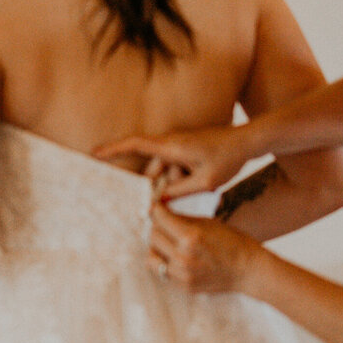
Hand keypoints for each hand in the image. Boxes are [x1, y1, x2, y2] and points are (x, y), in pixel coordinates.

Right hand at [94, 125, 250, 198]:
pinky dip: (179, 177)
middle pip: (152, 166)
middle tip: (176, 193)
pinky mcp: (185, 147)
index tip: (94, 154)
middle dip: (159, 183)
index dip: (112, 149)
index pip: (134, 145)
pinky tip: (197, 180)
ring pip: (164, 168)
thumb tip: (156, 202)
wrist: (249, 141)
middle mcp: (171, 141)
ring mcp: (177, 143)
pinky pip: (173, 165)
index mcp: (171, 146)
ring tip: (199, 184)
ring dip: (174, 181)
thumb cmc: (228, 158)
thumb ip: (178, 193)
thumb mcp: (204, 182)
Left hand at [147, 203, 263, 294]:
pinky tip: (176, 257)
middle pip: (152, 236)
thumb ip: (180, 218)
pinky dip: (165, 262)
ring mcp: (182, 274)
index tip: (156, 208)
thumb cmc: (231, 241)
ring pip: (151, 257)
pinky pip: (162, 271)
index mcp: (190, 237)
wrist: (248, 270)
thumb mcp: (207, 223)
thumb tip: (157, 210)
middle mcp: (183, 257)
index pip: (159, 219)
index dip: (156, 210)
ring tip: (169, 243)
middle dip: (158, 227)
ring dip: (157, 247)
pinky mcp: (183, 286)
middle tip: (166, 225)